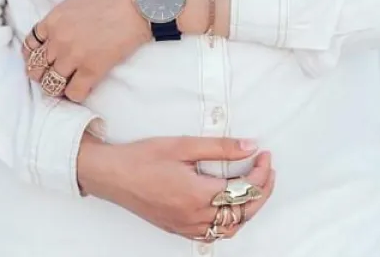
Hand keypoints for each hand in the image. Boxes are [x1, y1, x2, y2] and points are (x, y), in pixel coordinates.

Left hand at [22, 0, 149, 100]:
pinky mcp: (92, 69)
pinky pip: (73, 93)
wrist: (140, 1)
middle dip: (43, 74)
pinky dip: (76, 95)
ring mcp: (73, 55)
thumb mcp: (78, 1)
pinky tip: (84, 88)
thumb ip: (63, 19)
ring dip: (58, 87)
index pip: (29, 46)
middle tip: (55, 75)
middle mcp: (58, 39)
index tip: (44, 61)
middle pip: (36, 68)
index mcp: (53, 19)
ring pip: (50, 84)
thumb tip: (62, 34)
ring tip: (70, 84)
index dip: (35, 56)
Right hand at [78, 135, 275, 240]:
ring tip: (253, 187)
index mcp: (198, 195)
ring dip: (247, 210)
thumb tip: (250, 147)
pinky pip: (212, 233)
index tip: (264, 156)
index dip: (261, 172)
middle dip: (262, 192)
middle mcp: (194, 216)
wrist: (111, 175)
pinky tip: (229, 206)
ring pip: (230, 228)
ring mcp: (185, 226)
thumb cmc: (142, 158)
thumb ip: (220, 147)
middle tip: (268, 171)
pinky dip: (228, 222)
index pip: (245, 190)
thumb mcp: (183, 145)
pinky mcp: (177, 228)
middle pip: (243, 213)